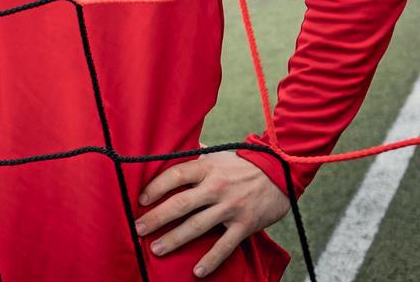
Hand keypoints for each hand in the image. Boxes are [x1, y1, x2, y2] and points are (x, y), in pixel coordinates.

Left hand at [135, 151, 289, 277]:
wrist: (280, 172)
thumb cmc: (242, 164)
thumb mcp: (217, 156)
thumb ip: (194, 158)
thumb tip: (169, 150)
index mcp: (207, 168)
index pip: (175, 176)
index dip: (155, 187)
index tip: (141, 199)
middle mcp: (216, 187)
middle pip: (180, 204)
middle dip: (157, 218)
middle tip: (138, 228)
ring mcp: (230, 207)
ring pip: (197, 226)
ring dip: (174, 239)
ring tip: (156, 249)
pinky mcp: (244, 225)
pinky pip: (224, 246)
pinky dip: (210, 260)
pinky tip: (197, 271)